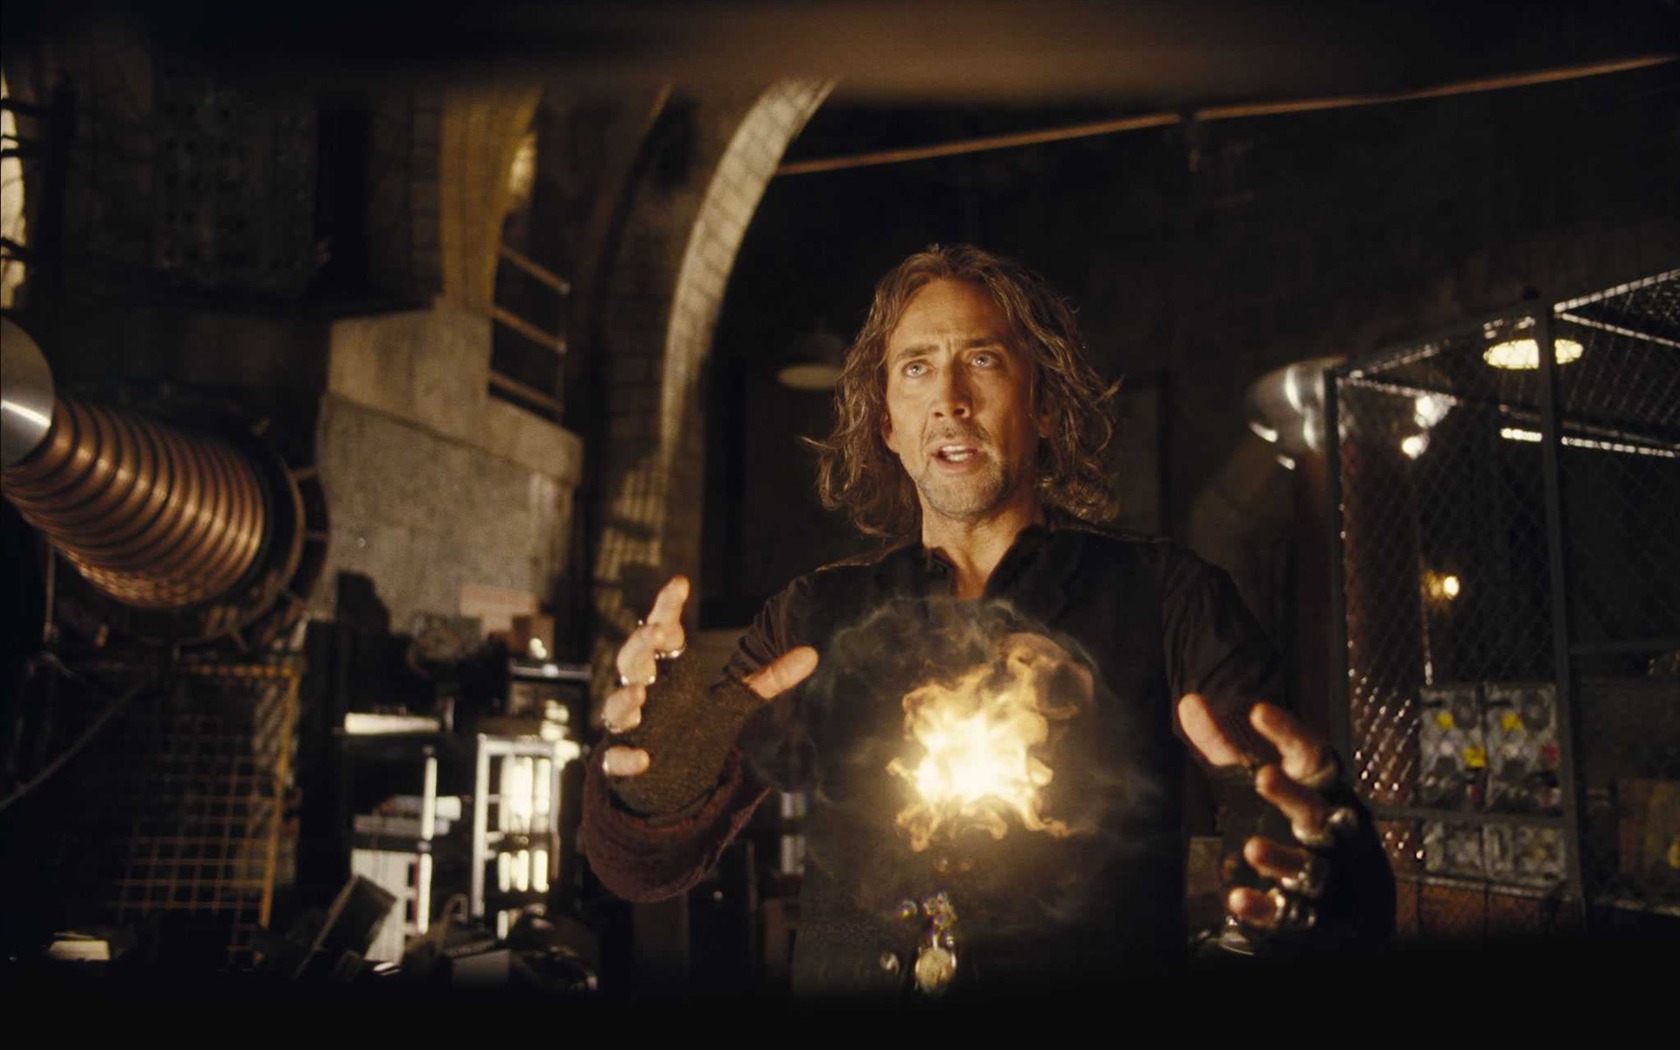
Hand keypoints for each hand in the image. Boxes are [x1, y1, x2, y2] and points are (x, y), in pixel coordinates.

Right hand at [599, 575, 818, 777]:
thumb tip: (813, 653)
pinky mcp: (622, 760)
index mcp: (668, 670)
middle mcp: (643, 691)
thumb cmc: (691, 726)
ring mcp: (629, 725)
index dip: (668, 606)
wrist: (663, 776)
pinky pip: (616, 758)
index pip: (664, 631)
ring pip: (616, 705)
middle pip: (632, 660)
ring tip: (640, 696)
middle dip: (640, 645)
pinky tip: (643, 759)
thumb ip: (768, 679)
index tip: (680, 582)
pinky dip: (626, 758)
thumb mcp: (733, 702)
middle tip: (655, 632)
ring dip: (625, 699)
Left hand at [1179, 695, 1349, 932]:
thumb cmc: (1293, 821)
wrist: (1348, 900)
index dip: (1289, 733)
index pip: (1312, 756)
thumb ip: (1223, 746)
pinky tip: (1238, 899)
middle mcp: (1332, 829)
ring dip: (1281, 858)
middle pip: (1316, 811)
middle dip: (1291, 795)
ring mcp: (1328, 874)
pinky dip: (1265, 907)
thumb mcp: (1256, 781)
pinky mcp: (1313, 915)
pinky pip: (1291, 914)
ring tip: (1251, 848)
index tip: (1258, 711)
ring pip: (1310, 866)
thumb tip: (1189, 700)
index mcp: (1321, 790)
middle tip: (1263, 776)